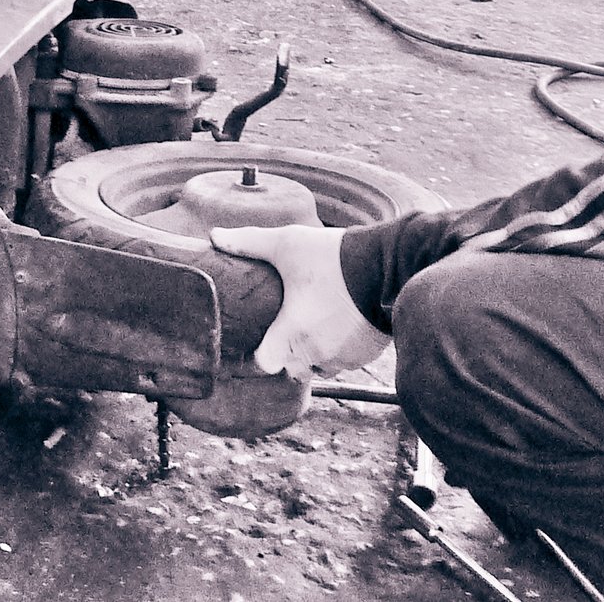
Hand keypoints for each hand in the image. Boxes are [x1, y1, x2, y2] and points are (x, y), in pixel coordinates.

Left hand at [210, 223, 389, 377]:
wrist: (389, 264)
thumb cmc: (335, 256)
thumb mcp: (288, 243)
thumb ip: (249, 243)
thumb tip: (214, 236)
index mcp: (293, 331)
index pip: (265, 365)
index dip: (258, 356)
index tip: (258, 341)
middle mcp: (317, 351)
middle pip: (291, 368)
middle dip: (287, 353)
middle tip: (288, 327)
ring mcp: (344, 356)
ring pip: (320, 366)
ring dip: (314, 352)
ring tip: (314, 324)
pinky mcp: (367, 354)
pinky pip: (345, 361)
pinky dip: (340, 349)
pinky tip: (339, 324)